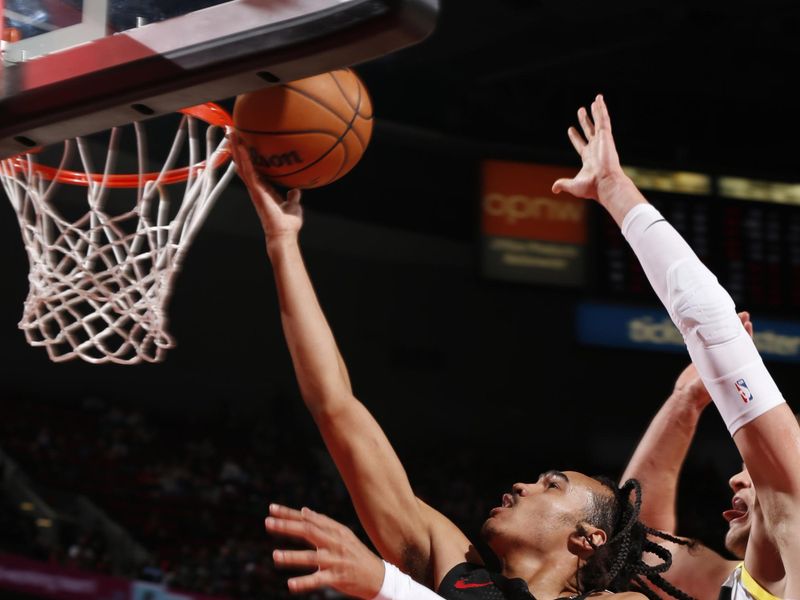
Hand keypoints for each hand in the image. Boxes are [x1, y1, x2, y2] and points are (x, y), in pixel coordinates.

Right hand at [228, 132, 302, 241]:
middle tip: (232, 133)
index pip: (254, 169)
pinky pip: (249, 172)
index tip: (244, 144)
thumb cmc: (288, 224)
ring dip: (237, 150)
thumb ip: (293, 196)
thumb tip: (296, 190)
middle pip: (244, 164)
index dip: (248, 157)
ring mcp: (255, 189)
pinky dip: (245, 160)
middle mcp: (257, 188)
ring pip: (243, 165)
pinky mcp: (257, 191)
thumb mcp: (293, 205)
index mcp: (264, 189)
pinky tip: (241, 148)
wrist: (284, 234)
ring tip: (232, 135)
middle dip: (237, 149)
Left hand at [265, 504, 384, 597]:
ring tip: (275, 555)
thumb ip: (323, 523)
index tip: (272, 509)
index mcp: (334, 530)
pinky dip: (304, 582)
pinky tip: (290, 585)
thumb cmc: (355, 553)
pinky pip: (319, 580)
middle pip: (308, 531)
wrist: (377, 575)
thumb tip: (304, 510)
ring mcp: (336, 560)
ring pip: (312, 557)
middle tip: (268, 523)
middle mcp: (335, 542)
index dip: (289, 514)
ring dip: (292, 556)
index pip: (308, 519)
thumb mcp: (342, 534)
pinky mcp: (337, 577)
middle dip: (287, 527)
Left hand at [552, 94, 625, 200]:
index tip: (570, 129)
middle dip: (585, 121)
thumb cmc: (592, 187)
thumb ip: (563, 184)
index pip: (581, 144)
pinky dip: (601, 109)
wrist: (605, 183)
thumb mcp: (573, 185)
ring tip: (595, 100)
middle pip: (589, 131)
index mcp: (588, 158)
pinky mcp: (606, 136)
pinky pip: (603, 119)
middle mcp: (596, 148)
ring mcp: (602, 141)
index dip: (575, 137)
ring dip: (596, 111)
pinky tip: (598, 100)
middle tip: (581, 111)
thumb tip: (554, 188)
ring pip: (598, 122)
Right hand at [674, 311, 753, 409]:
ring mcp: (714, 359)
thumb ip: (713, 370)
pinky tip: (709, 325)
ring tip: (729, 315)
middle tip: (743, 314)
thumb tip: (720, 357)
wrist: (686, 397)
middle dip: (738, 327)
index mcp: (730, 366)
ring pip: (722, 340)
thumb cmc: (698, 392)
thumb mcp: (708, 380)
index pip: (742, 347)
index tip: (747, 323)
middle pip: (735, 341)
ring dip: (725, 328)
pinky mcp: (704, 358)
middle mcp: (724, 361)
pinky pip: (709, 343)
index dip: (745, 335)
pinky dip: (710, 334)